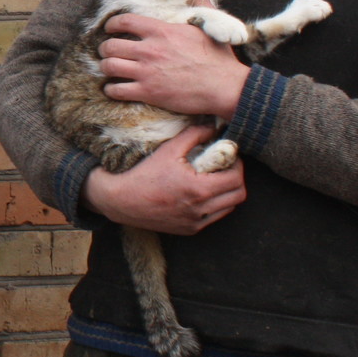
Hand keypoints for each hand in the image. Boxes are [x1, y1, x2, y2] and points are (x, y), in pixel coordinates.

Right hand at [83, 124, 245, 235]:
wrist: (120, 200)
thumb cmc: (143, 173)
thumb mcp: (168, 149)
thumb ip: (194, 135)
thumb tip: (213, 126)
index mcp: (198, 188)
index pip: (236, 178)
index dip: (237, 165)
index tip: (229, 157)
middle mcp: (200, 208)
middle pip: (238, 195)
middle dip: (236, 180)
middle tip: (225, 169)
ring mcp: (195, 222)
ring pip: (228, 208)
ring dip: (227, 194)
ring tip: (214, 181)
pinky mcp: (189, 229)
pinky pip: (212, 218)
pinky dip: (214, 206)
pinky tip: (200, 195)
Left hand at [98, 13, 250, 119]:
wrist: (225, 87)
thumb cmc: (218, 58)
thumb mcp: (208, 28)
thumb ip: (199, 8)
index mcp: (162, 31)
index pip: (125, 21)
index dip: (112, 25)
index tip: (110, 29)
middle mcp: (150, 50)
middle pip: (110, 45)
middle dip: (105, 48)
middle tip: (108, 52)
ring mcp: (147, 72)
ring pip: (109, 66)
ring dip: (106, 67)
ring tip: (110, 69)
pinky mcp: (148, 92)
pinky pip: (117, 90)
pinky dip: (111, 89)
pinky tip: (114, 88)